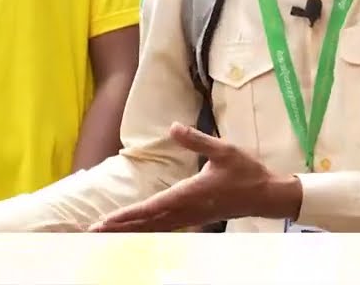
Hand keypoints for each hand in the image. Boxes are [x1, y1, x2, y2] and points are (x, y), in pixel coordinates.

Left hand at [89, 122, 300, 232]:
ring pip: (153, 228)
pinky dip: (146, 231)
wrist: (266, 195)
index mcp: (188, 194)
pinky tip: (136, 231)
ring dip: (129, 231)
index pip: (150, 208)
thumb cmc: (246, 172)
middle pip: (146, 223)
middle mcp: (186, 210)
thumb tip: (173, 127)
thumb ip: (196, 140)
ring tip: (106, 232)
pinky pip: (164, 227)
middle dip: (119, 228)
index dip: (126, 216)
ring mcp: (190, 216)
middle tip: (92, 231)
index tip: (106, 222)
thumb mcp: (223, 150)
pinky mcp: (194, 217)